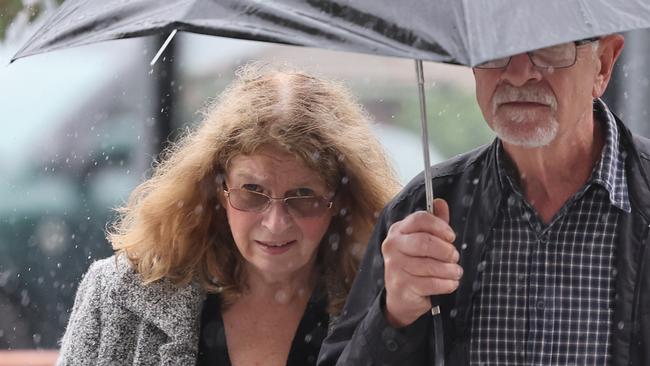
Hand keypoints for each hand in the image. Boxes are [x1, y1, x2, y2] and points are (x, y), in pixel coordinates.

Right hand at [382, 198, 461, 327]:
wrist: (401, 296)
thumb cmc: (416, 264)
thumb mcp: (424, 240)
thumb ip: (434, 222)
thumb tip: (440, 202)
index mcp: (398, 230)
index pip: (420, 219)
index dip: (440, 226)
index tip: (451, 237)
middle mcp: (392, 246)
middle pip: (425, 242)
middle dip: (446, 250)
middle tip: (454, 257)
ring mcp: (394, 266)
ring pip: (430, 265)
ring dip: (450, 270)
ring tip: (455, 272)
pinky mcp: (401, 285)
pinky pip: (431, 283)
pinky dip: (446, 284)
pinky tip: (450, 283)